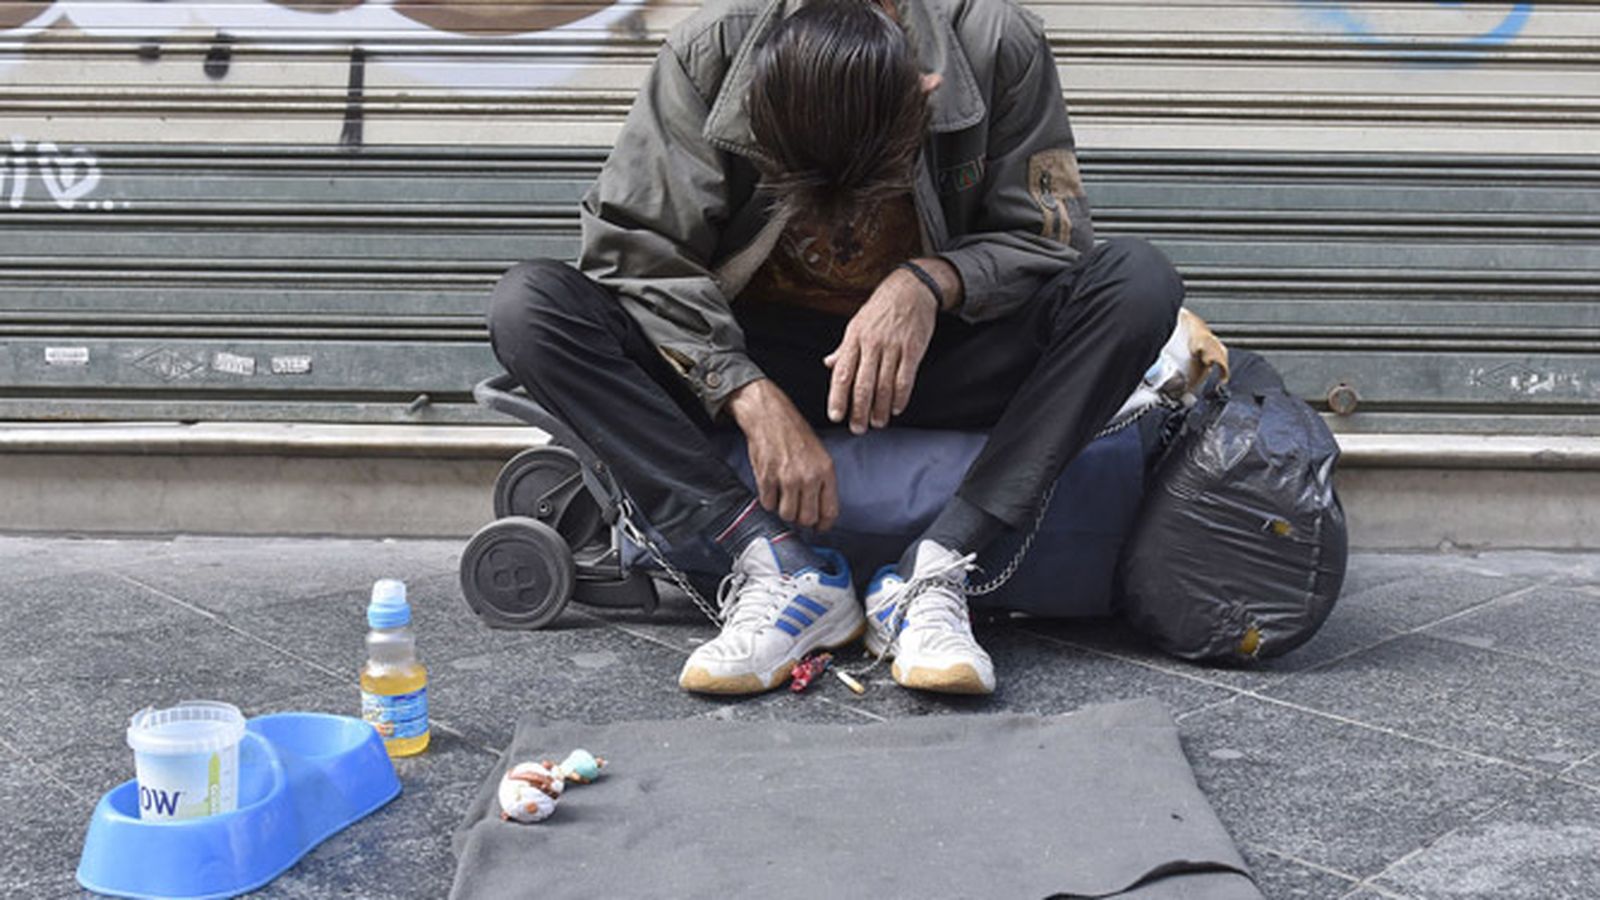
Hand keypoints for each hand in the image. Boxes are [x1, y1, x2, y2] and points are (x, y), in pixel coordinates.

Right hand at [726, 379, 839, 530]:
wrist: (769, 415)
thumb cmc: (794, 433)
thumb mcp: (819, 455)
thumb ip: (822, 481)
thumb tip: (819, 509)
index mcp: (826, 471)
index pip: (830, 511)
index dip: (823, 525)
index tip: (818, 528)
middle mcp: (808, 477)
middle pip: (807, 518)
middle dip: (801, 519)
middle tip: (797, 511)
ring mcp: (787, 478)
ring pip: (787, 515)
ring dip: (783, 510)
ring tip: (783, 497)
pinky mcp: (767, 478)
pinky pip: (768, 504)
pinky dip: (768, 500)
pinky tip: (771, 487)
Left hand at [824, 264, 943, 433]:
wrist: (910, 289)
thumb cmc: (880, 309)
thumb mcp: (856, 324)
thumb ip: (844, 348)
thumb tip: (828, 364)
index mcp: (854, 338)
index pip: (842, 373)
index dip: (837, 397)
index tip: (835, 416)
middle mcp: (872, 344)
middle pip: (863, 384)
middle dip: (859, 411)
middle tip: (857, 428)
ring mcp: (893, 347)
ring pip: (884, 385)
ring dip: (880, 409)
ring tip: (877, 423)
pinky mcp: (913, 349)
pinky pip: (905, 378)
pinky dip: (900, 397)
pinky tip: (896, 409)